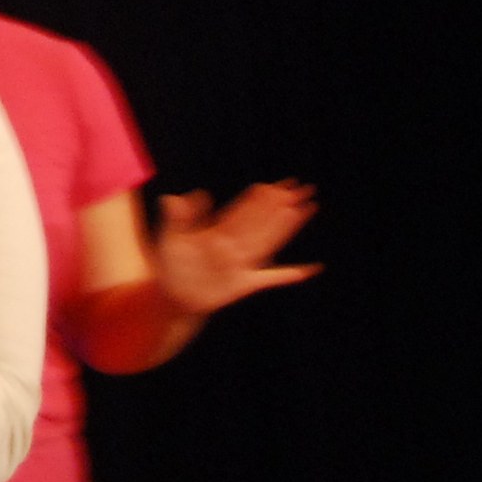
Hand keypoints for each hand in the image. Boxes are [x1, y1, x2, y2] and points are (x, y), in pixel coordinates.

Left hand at [150, 181, 319, 316]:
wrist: (173, 296)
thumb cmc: (170, 266)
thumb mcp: (171, 239)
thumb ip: (178, 218)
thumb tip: (180, 196)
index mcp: (218, 232)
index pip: (244, 211)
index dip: (262, 198)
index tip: (278, 184)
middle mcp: (235, 246)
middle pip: (263, 221)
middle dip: (282, 204)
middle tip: (304, 189)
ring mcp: (242, 264)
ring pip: (270, 241)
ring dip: (288, 227)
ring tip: (306, 210)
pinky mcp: (245, 284)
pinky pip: (272, 278)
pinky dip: (291, 274)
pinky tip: (312, 269)